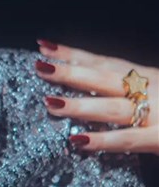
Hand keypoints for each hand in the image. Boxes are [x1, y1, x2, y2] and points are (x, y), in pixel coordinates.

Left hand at [34, 39, 158, 154]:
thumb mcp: (158, 88)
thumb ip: (132, 86)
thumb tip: (89, 82)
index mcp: (146, 77)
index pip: (102, 62)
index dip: (72, 54)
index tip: (44, 46)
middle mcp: (149, 90)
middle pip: (103, 79)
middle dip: (70, 72)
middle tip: (40, 67)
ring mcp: (156, 114)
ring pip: (111, 108)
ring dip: (80, 106)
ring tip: (50, 104)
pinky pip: (128, 139)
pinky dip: (103, 140)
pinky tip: (78, 140)